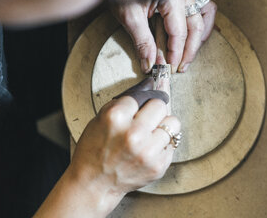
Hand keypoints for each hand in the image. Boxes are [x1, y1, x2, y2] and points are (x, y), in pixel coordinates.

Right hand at [35, 78, 179, 217]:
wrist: (93, 184)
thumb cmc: (94, 151)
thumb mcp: (99, 119)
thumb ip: (123, 101)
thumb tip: (149, 84)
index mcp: (115, 118)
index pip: (141, 95)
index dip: (137, 103)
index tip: (137, 108)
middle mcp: (133, 134)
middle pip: (160, 105)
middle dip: (153, 110)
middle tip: (145, 119)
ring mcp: (148, 151)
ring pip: (173, 123)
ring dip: (162, 126)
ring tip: (150, 134)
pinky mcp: (158, 165)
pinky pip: (172, 143)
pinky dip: (162, 144)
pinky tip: (149, 149)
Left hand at [112, 0, 216, 73]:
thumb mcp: (129, 16)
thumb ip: (142, 42)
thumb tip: (149, 64)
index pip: (179, 32)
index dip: (176, 53)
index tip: (171, 67)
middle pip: (195, 27)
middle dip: (189, 50)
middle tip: (180, 67)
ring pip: (204, 16)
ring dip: (198, 37)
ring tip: (188, 54)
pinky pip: (203, 7)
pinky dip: (201, 23)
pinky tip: (193, 37)